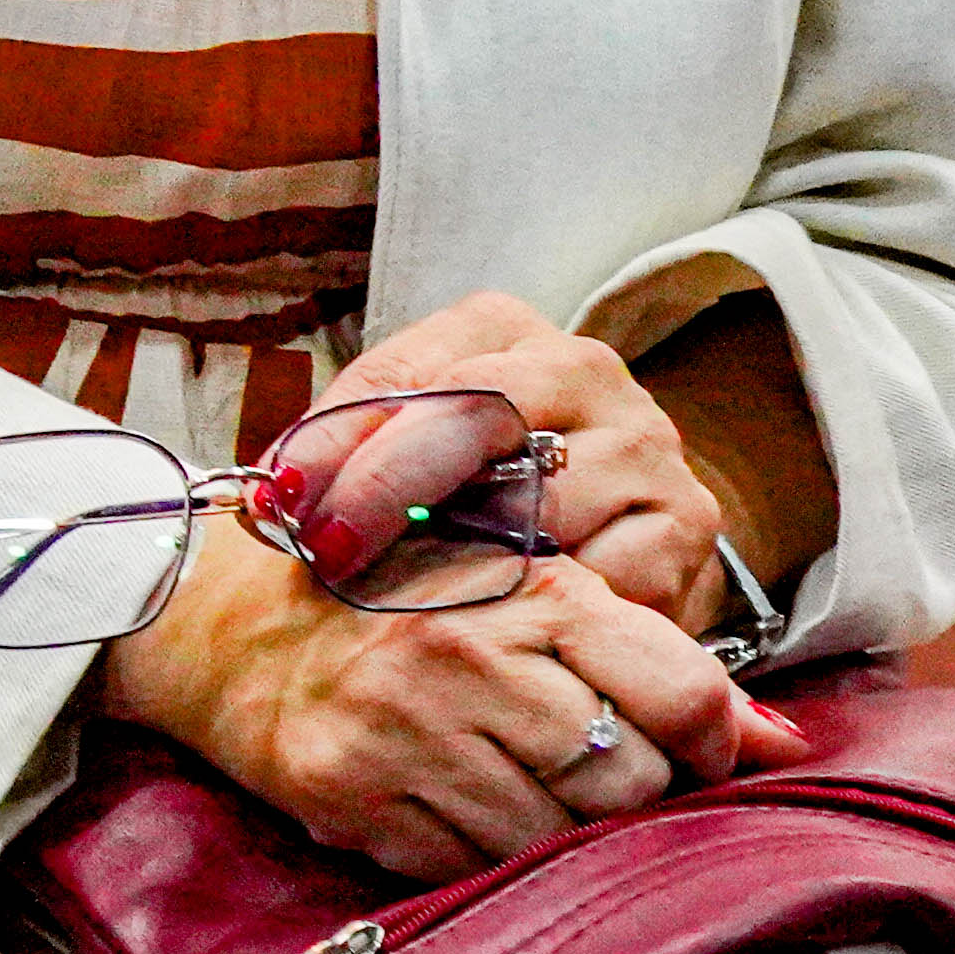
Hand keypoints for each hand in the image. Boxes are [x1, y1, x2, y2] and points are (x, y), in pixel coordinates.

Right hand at [105, 522, 797, 880]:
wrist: (240, 629)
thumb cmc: (407, 604)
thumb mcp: (529, 592)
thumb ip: (653, 658)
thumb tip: (783, 746)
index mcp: (521, 587)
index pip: (681, 692)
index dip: (712, 739)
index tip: (693, 747)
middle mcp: (464, 655)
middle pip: (630, 778)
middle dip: (630, 788)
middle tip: (590, 765)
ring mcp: (407, 732)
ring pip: (560, 837)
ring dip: (562, 829)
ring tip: (524, 784)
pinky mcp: (357, 799)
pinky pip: (477, 868)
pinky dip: (489, 854)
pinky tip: (465, 807)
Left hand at [313, 296, 739, 627]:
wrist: (624, 532)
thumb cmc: (488, 490)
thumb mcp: (411, 447)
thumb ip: (346, 451)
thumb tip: (267, 495)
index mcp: (504, 330)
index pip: (407, 372)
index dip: (336, 441)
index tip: (285, 501)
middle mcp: (585, 368)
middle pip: (472, 417)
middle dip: (387, 491)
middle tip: (331, 552)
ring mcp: (646, 441)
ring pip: (539, 498)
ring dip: (461, 558)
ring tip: (403, 596)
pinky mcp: (687, 520)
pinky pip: (603, 571)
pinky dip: (546, 604)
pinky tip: (501, 623)